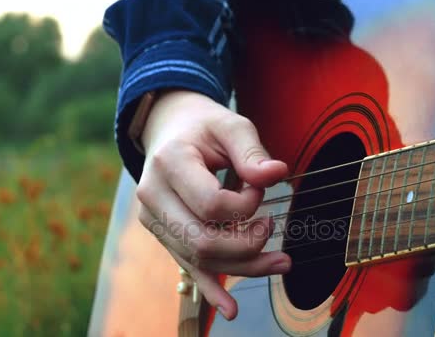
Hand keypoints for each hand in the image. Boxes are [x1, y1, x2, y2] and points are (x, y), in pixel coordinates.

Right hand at [136, 90, 290, 319]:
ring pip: (198, 259)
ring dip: (243, 267)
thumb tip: (277, 175)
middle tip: (272, 228)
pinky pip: (187, 266)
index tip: (259, 187)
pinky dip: (211, 289)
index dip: (246, 204)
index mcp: (168, 163)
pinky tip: (231, 309)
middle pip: (201, 242)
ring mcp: (153, 219)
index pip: (211, 204)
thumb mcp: (230, 125)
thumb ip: (252, 151)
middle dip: (246, 247)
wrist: (169, 130)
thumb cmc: (204, 126)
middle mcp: (152, 195)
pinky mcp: (162, 233)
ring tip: (281, 262)